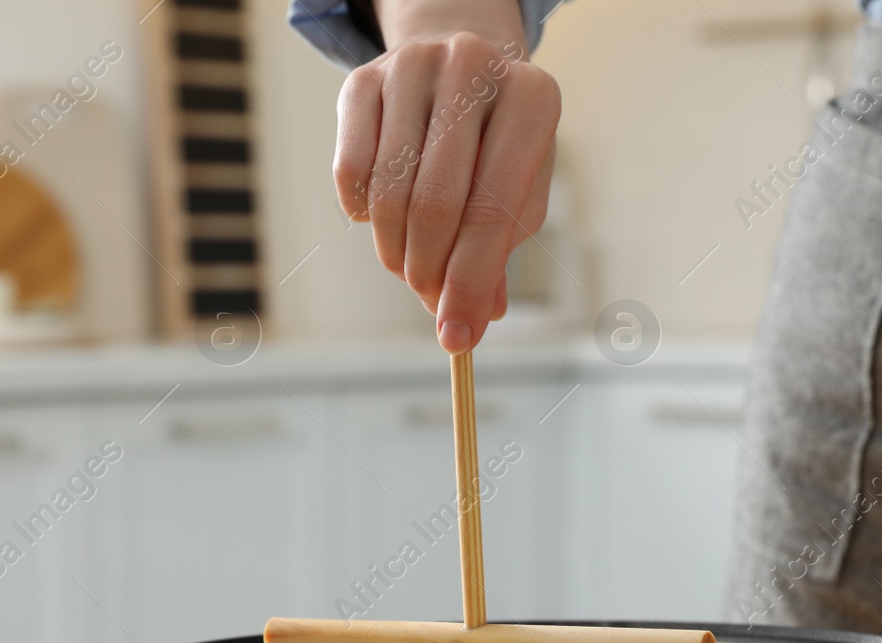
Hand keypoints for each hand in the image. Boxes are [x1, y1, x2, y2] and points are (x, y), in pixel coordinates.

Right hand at [335, 1, 560, 353]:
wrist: (459, 68)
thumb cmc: (497, 147)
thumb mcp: (518, 193)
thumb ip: (499, 255)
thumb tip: (472, 320)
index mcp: (531, 99)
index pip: (493, 210)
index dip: (471, 283)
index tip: (458, 337)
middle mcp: (472, 68)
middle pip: (435, 205)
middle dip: (429, 273)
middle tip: (431, 302)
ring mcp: (412, 67)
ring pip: (388, 195)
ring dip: (396, 253)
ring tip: (412, 263)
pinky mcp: (362, 79)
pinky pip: (350, 176)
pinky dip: (363, 216)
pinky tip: (385, 213)